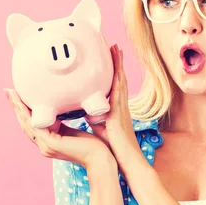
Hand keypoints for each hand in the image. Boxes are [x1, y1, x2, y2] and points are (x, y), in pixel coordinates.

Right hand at [5, 88, 114, 172]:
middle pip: (25, 124)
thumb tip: (61, 109)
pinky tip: (23, 103)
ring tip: (11, 93)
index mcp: (49, 142)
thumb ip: (63, 124)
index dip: (22, 111)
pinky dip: (28, 114)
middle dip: (16, 107)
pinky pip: (36, 126)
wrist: (101, 160)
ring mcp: (46, 146)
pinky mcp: (51, 144)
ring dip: (18, 108)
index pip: (31, 125)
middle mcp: (44, 145)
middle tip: (8, 91)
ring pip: (27, 124)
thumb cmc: (94, 146)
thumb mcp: (74, 131)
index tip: (16, 96)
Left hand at [90, 44, 147, 176]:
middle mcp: (120, 104)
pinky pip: (118, 92)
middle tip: (114, 45)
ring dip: (118, 64)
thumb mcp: (99, 126)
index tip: (109, 56)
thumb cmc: (113, 147)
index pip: (112, 84)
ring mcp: (121, 107)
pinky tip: (116, 69)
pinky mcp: (120, 112)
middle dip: (116, 61)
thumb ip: (92, 117)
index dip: (111, 70)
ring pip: (120, 80)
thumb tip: (80, 110)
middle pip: (118, 77)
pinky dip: (118, 79)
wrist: (126, 159)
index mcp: (114, 107)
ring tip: (116, 48)